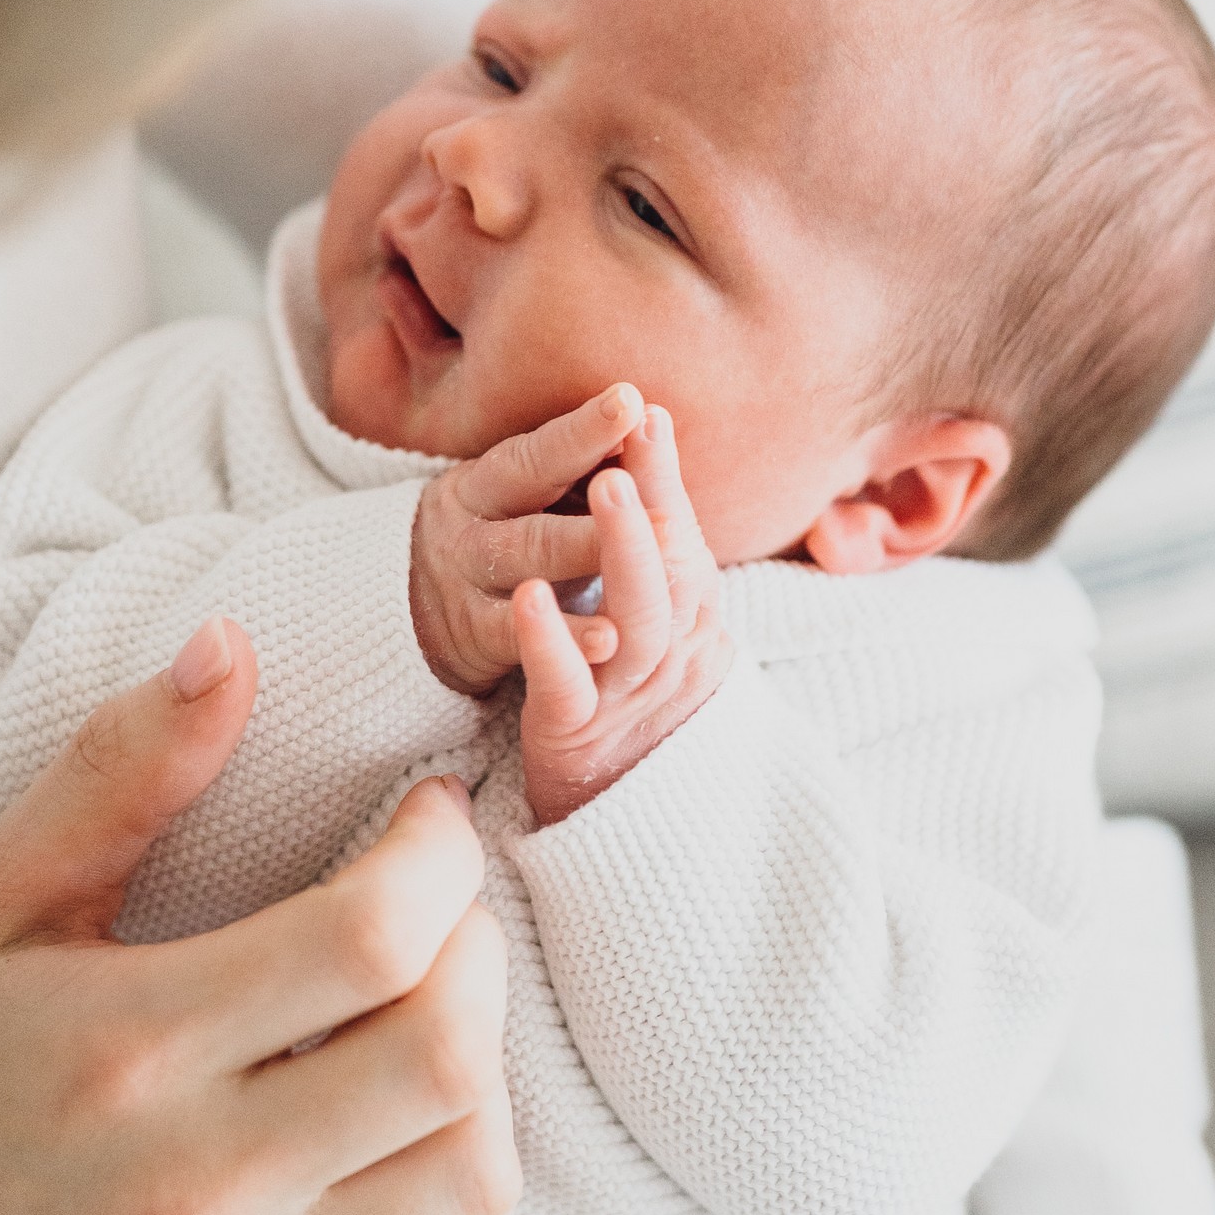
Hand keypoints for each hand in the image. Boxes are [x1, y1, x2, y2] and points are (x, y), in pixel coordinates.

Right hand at [0, 620, 518, 1214]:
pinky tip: (416, 1124)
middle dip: (474, 942)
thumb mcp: (9, 893)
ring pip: (477, 1167)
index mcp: (131, 1049)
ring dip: (484, 1064)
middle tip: (432, 907)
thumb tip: (231, 647)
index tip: (426, 815)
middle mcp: (199, 1188)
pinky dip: (479, 1187)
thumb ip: (125, 766)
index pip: (370, 936)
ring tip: (425, 1012)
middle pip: (446, 1050)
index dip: (436, 852)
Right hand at [410, 383, 645, 692]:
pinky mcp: (473, 637)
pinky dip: (567, 635)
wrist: (408, 607)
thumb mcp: (523, 501)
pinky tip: (611, 638)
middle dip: (601, 496)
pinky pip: (519, 636)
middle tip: (665, 492)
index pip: (538, 451)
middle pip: (535, 499)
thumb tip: (648, 420)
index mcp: (486, 482)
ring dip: (589, 552)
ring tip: (652, 551)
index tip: (631, 401)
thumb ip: (578, 472)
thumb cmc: (499, 538)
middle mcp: (469, 523)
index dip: (583, 429)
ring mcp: (466, 580)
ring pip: (531, 560)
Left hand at [513, 401, 730, 824]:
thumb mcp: (650, 617)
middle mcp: (667, 652)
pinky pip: (566, 684)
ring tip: (605, 486)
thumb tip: (646, 436)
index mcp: (687, 617)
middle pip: (672, 572)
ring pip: (635, 622)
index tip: (647, 410)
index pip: (682, 537)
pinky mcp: (573, 731)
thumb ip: (654, 549)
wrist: (606, 804)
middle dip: (654, 498)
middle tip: (634, 437)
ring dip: (619, 550)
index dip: (665, 475)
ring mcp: (623, 693)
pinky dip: (551, 640)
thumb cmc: (623, 692)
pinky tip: (528, 598)